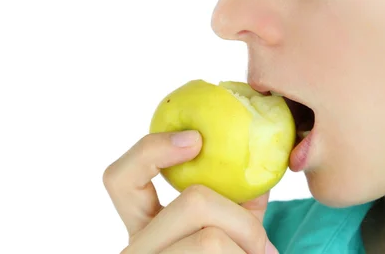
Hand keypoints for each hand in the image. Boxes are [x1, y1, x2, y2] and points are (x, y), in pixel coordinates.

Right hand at [103, 131, 277, 252]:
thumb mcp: (231, 227)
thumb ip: (239, 196)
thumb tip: (261, 163)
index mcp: (143, 223)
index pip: (120, 178)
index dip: (153, 149)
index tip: (196, 140)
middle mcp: (135, 246)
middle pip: (194, 202)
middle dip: (243, 220)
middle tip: (264, 245)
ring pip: (210, 238)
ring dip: (249, 247)